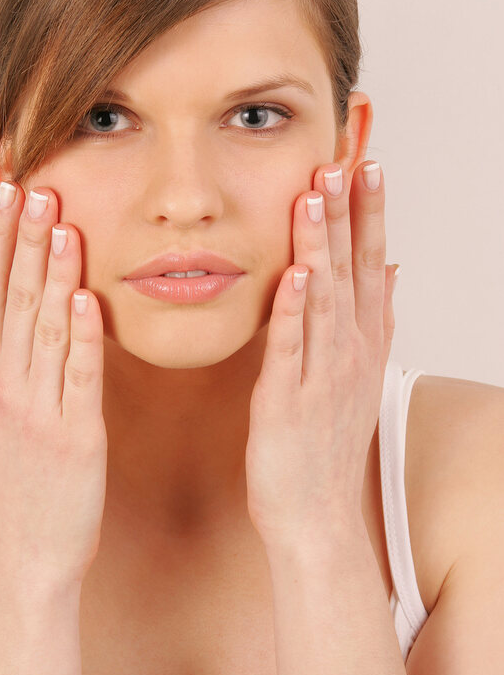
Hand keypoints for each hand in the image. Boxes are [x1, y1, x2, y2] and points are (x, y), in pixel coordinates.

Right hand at [0, 183, 107, 586]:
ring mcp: (38, 412)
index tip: (6, 191)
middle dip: (26, 242)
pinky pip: (79, 379)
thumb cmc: (10, 475)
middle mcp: (4, 386)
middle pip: (14, 300)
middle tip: (38, 189)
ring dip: (55, 275)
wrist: (30, 552)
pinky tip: (88, 297)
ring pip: (45, 330)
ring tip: (65, 226)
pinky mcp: (77, 437)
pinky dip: (83, 339)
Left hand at [244, 160, 396, 551]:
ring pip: (323, 299)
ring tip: (315, 197)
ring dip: (320, 246)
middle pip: (352, 271)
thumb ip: (371, 319)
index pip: (369, 263)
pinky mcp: (286, 402)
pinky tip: (295, 276)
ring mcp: (320, 375)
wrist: (315, 514)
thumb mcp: (358, 374)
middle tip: (346, 159)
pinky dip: (294, 313)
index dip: (370, 213)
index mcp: (361, 342)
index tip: (369, 164)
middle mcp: (348, 352)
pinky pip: (291, 350)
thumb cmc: (326, 443)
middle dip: (350, 214)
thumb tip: (387, 271)